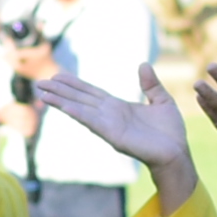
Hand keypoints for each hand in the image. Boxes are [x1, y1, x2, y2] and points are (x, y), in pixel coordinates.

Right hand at [28, 61, 191, 169]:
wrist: (176, 152)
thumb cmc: (170, 131)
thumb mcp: (162, 100)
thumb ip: (150, 84)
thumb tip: (143, 64)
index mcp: (118, 107)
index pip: (91, 92)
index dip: (74, 84)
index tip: (58, 76)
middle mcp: (109, 115)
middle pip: (79, 99)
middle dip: (60, 91)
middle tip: (40, 82)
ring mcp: (109, 125)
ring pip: (80, 109)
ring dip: (61, 101)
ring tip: (42, 94)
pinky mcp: (113, 135)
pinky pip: (92, 122)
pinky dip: (78, 114)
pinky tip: (65, 107)